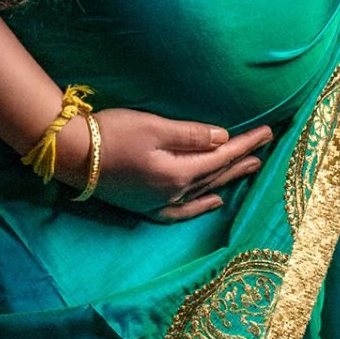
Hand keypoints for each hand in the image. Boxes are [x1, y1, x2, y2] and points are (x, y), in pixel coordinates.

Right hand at [60, 109, 273, 220]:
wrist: (70, 156)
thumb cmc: (111, 134)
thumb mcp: (154, 126)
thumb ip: (191, 136)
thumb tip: (224, 138)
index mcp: (178, 172)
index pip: (222, 156)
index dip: (246, 143)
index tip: (268, 132)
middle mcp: (173, 192)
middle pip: (217, 175)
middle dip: (242, 160)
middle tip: (266, 149)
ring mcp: (159, 202)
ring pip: (204, 191)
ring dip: (228, 180)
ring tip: (249, 169)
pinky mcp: (143, 206)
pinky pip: (181, 212)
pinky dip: (200, 207)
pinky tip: (213, 202)